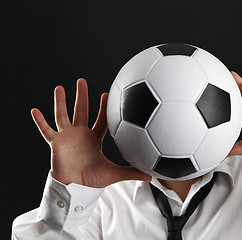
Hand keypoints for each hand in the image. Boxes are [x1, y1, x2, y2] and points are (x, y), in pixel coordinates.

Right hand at [31, 79, 150, 187]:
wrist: (75, 188)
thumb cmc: (93, 180)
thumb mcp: (114, 173)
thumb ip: (132, 172)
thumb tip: (151, 176)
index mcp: (94, 138)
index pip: (101, 119)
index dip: (103, 107)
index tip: (106, 93)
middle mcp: (80, 135)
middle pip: (81, 111)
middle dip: (81, 96)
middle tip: (81, 81)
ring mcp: (66, 138)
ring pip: (62, 115)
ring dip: (60, 102)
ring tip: (59, 88)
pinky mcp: (55, 143)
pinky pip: (45, 130)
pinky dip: (40, 121)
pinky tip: (34, 110)